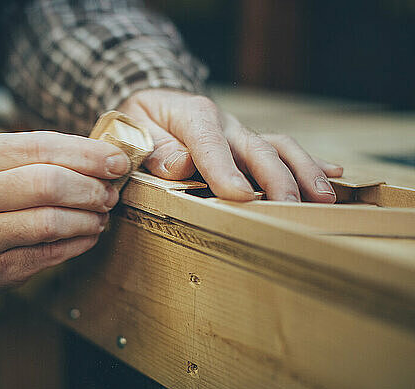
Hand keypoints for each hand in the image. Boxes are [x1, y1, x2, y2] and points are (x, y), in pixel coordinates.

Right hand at [0, 132, 129, 294]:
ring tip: (101, 216)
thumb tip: (104, 158)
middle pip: (49, 184)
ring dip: (88, 219)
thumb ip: (38, 157)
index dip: (89, 154)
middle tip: (110, 194)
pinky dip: (80, 243)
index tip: (118, 162)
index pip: (42, 147)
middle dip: (91, 189)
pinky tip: (89, 235)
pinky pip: (50, 253)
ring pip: (51, 222)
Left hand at [118, 89, 342, 201]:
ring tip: (323, 197)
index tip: (240, 196)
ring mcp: (241, 132)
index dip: (226, 170)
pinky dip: (309, 162)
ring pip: (279, 147)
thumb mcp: (134, 128)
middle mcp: (225, 122)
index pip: (210, 144)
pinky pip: (282, 148)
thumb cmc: (141, 120)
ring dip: (303, 171)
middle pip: (256, 148)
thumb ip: (154, 148)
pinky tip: (334, 173)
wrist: (155, 101)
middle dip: (276, 178)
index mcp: (193, 115)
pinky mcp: (249, 142)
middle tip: (290, 207)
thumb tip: (179, 166)